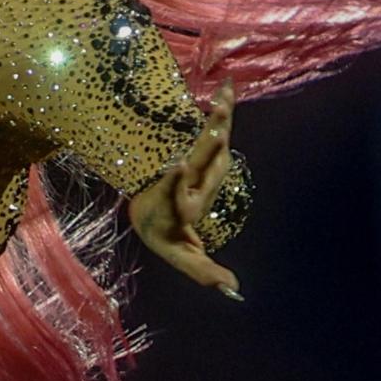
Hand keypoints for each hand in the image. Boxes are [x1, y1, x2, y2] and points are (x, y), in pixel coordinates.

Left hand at [127, 76, 242, 299]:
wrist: (146, 210)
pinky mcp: (201, 153)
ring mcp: (191, 165)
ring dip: (215, 122)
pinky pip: (213, 130)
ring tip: (223, 103)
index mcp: (174, 207)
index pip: (173, 192)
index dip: (174, 179)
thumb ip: (205, 272)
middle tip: (219, 130)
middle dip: (207, 147)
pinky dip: (222, 110)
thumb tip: (234, 290)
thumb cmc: (167, 237)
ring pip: (204, 143)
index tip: (179, 163)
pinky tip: (227, 89)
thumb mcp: (182, 258)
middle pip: (197, 163)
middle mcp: (181, 183)